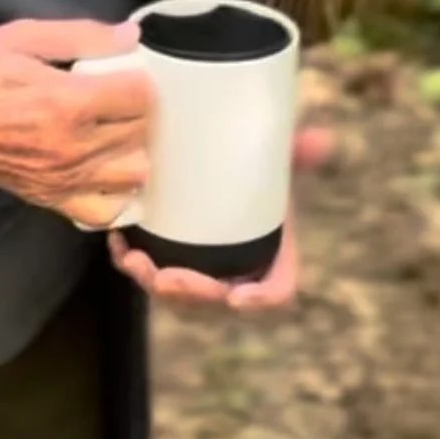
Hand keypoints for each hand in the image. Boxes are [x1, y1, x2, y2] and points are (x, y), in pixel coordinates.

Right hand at [0, 18, 152, 227]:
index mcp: (70, 101)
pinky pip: (105, 210)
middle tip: (114, 96)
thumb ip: (83, 36)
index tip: (121, 71)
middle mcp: (74, 146)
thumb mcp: (24, 37)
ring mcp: (65, 178)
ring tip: (112, 131)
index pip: (141, 94)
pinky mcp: (51, 199)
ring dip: (132, 149)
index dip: (136, 77)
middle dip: (135, 109)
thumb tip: (133, 36)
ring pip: (134, 172)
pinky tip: (104, 170)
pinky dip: (114, 193)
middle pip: (140, 131)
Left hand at [109, 126, 332, 308]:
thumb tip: (320, 139)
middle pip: (218, 299)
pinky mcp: (169, 258)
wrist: (220, 160)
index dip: (259, 299)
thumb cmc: (255, 166)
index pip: (277, 290)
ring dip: (153, 282)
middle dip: (191, 295)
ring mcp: (202, 270)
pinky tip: (119, 243)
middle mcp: (238, 271)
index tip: (235, 298)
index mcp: (274, 254)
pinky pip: (149, 272)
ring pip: (177, 293)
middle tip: (168, 279)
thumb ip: (297, 149)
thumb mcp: (276, 158)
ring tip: (134, 261)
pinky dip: (130, 262)